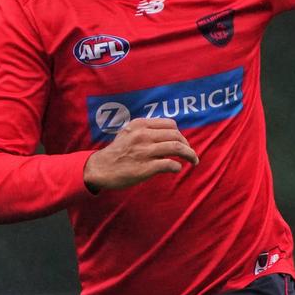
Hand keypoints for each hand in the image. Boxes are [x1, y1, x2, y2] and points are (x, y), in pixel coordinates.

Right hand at [84, 118, 198, 192]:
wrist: (101, 168)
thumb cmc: (116, 152)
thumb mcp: (128, 132)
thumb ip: (145, 130)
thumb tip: (166, 133)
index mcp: (140, 125)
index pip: (170, 124)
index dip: (180, 134)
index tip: (183, 143)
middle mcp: (144, 135)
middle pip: (176, 136)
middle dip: (188, 145)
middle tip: (191, 154)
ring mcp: (145, 151)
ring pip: (177, 148)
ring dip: (190, 155)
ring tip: (194, 161)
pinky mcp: (146, 167)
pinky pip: (170, 164)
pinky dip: (177, 166)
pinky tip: (177, 169)